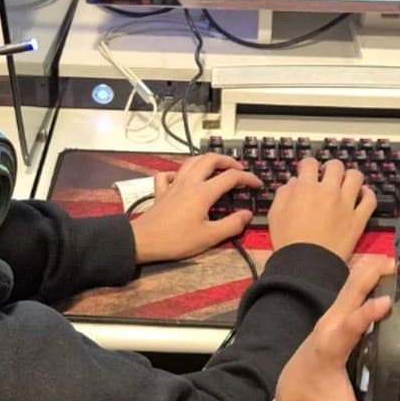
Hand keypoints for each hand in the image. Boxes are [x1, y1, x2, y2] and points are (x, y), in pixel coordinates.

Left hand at [129, 154, 260, 264]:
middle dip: (227, 160)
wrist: (143, 241)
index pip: (231, 176)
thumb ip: (232, 224)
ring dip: (206, 160)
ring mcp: (173, 185)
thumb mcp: (209, 237)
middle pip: (210, 159)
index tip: (257, 185)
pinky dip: (177, 172)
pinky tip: (181, 178)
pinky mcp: (161, 191)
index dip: (247, 178)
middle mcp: (189, 183)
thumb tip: (247, 214)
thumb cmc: (176, 240)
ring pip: (191, 161)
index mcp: (203, 192)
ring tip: (217, 167)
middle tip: (239, 168)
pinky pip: (168, 174)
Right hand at [266, 157, 375, 260]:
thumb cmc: (289, 242)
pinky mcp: (358, 219)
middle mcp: (328, 191)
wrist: (306, 265)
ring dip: (350, 177)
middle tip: (328, 176)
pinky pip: (370, 199)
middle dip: (330, 168)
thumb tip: (292, 183)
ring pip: (356, 177)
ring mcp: (346, 204)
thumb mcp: (275, 214)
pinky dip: (367, 194)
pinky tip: (362, 195)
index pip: (310, 163)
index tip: (307, 171)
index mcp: (306, 188)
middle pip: (336, 165)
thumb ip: (284, 194)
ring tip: (346, 184)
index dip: (308, 165)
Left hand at [274, 262, 399, 400]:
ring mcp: (332, 314)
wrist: (292, 388)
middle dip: (372, 275)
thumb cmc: (317, 399)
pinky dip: (370, 274)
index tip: (387, 302)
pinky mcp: (337, 312)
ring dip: (374, 269)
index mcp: (331, 347)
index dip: (367, 313)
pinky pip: (353, 286)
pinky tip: (390, 268)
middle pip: (350, 292)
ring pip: (351, 283)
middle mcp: (330, 324)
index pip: (350, 326)